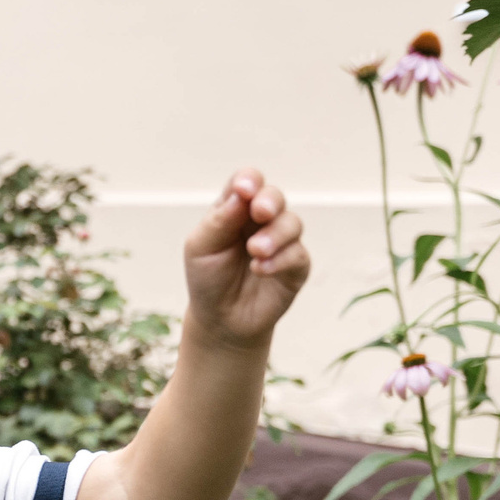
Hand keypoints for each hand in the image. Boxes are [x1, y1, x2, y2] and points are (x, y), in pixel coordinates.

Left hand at [184, 170, 308, 348]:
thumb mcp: (201, 248)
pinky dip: (279, 260)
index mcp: (236, 209)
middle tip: (260, 212)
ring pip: (291, 222)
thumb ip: (219, 221)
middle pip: (273, 196)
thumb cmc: (208, 278)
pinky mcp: (295, 266)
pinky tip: (261, 269)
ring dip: (274, 235)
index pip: (246, 182)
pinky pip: (297, 254)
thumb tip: (240, 195)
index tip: (244, 190)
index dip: (249, 180)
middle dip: (269, 201)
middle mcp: (261, 221)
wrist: (221, 320)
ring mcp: (281, 242)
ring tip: (256, 251)